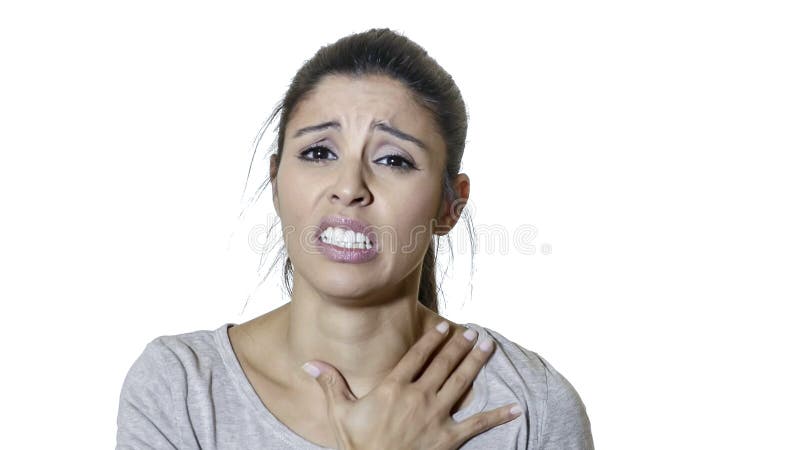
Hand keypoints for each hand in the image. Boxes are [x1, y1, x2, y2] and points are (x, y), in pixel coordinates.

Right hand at [301, 321, 521, 449]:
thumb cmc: (357, 447)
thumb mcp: (340, 414)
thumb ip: (331, 384)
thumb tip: (309, 363)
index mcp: (393, 388)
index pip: (417, 355)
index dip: (432, 339)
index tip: (444, 326)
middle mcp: (418, 397)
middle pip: (443, 363)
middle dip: (459, 345)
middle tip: (472, 331)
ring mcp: (436, 417)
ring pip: (461, 382)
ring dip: (476, 363)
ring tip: (488, 347)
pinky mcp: (449, 439)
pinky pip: (477, 424)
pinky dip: (497, 415)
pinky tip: (515, 406)